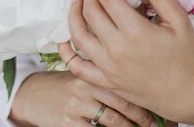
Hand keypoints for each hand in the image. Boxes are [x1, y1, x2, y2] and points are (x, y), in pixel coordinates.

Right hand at [9, 70, 154, 126]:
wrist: (34, 95)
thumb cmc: (68, 86)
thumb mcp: (86, 74)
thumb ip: (107, 77)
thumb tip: (139, 87)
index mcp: (96, 72)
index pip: (126, 85)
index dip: (144, 98)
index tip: (159, 107)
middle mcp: (88, 86)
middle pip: (123, 104)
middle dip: (143, 117)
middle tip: (155, 125)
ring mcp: (77, 105)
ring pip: (112, 121)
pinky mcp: (68, 122)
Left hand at [58, 0, 193, 126]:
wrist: (188, 96)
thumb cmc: (188, 58)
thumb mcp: (180, 21)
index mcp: (136, 31)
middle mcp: (117, 49)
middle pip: (91, 12)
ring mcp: (108, 68)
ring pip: (79, 36)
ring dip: (74, 15)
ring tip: (77, 2)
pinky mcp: (106, 82)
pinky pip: (77, 67)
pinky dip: (67, 53)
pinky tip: (65, 40)